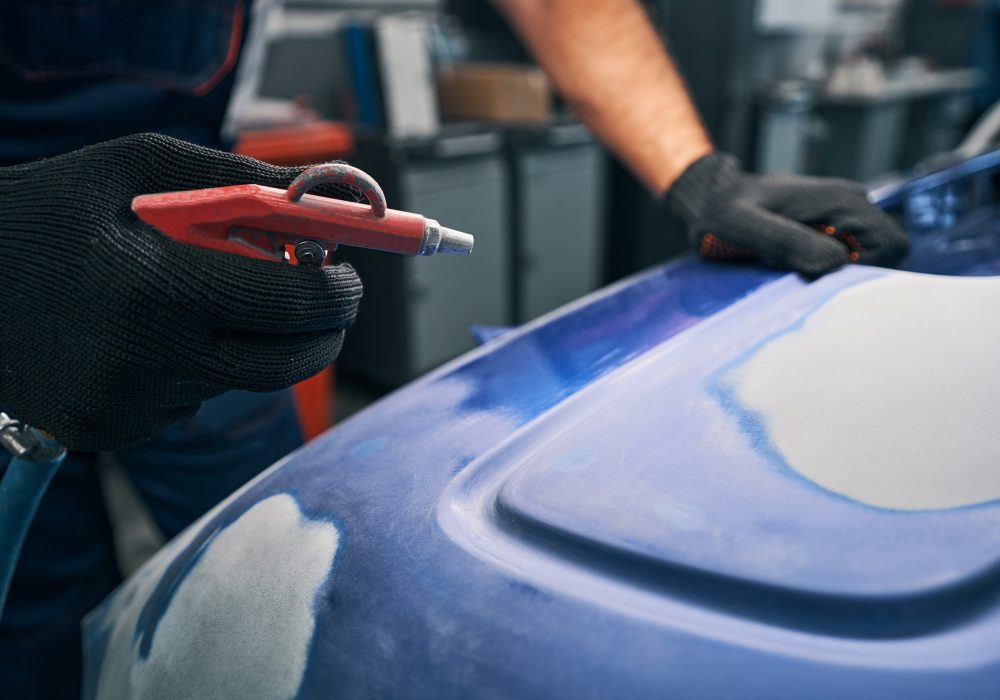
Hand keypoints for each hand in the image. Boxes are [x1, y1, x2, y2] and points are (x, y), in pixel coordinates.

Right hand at [0, 133, 362, 450]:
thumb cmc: (49, 211)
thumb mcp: (135, 167)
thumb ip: (239, 181)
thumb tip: (325, 201)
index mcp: (155, 286)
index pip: (290, 303)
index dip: (337, 290)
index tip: (350, 276)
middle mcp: (145, 360)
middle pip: (285, 364)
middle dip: (323, 331)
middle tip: (326, 301)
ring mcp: (128, 407)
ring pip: (236, 378)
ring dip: (246, 341)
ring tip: (192, 297)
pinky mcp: (111, 433)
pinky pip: (190, 401)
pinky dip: (194, 367)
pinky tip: (144, 334)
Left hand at [664, 153, 908, 275]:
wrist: (711, 198)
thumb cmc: (721, 210)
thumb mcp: (742, 224)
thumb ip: (783, 240)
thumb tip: (836, 263)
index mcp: (840, 200)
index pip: (892, 246)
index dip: (869, 271)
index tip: (825, 279)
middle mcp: (851, 202)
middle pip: (888, 253)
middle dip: (856, 274)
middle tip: (806, 275)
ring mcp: (845, 213)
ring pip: (871, 256)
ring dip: (840, 272)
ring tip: (796, 267)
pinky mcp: (834, 224)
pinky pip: (852, 254)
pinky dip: (830, 267)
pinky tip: (796, 265)